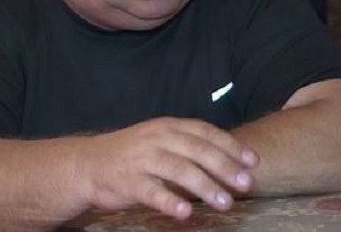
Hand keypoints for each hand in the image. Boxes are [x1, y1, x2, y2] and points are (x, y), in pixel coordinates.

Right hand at [77, 117, 258, 219]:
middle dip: (225, 167)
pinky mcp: (128, 181)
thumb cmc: (132, 154)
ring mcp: (142, 159)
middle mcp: (157, 138)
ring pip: (179, 170)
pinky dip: (170, 202)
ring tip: (226, 203)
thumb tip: (230, 161)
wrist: (88, 164)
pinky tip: (186, 214)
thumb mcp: (160, 140)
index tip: (253, 161)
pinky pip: (152, 192)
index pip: (205, 132)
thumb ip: (188, 146)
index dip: (231, 145)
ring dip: (205, 186)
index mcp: (168, 126)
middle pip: (197, 150)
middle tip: (247, 184)